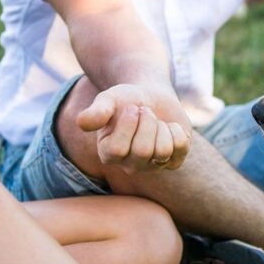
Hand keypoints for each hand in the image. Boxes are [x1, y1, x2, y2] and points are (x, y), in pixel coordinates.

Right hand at [77, 83, 191, 172]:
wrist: (150, 97)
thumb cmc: (125, 100)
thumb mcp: (109, 100)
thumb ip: (96, 111)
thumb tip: (82, 123)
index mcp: (108, 154)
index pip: (118, 149)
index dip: (128, 124)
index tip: (131, 107)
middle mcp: (130, 165)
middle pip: (143, 151)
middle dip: (148, 122)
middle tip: (145, 111)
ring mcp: (153, 166)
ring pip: (163, 151)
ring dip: (162, 126)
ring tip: (156, 120)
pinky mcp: (174, 161)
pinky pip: (181, 147)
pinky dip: (177, 130)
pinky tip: (169, 127)